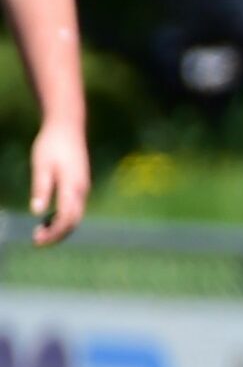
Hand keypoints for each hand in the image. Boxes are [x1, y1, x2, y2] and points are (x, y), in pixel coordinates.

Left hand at [26, 118, 87, 245]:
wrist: (67, 127)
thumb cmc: (51, 144)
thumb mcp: (41, 165)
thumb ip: (41, 188)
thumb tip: (37, 211)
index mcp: (72, 187)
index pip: (66, 218)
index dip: (53, 233)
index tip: (36, 240)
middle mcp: (82, 190)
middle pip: (74, 221)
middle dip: (57, 234)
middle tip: (36, 239)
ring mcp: (83, 188)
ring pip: (75, 216)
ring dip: (59, 227)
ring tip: (39, 230)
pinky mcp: (80, 185)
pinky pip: (75, 208)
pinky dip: (62, 218)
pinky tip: (48, 217)